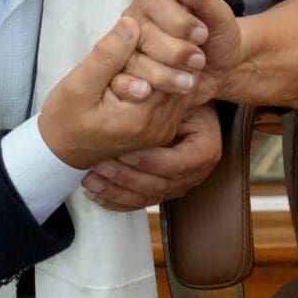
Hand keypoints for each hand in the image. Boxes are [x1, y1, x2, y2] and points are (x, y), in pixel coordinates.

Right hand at [38, 18, 193, 169]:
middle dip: (172, 50)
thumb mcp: (78, 85)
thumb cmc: (66, 118)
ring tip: (151, 44)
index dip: (165, 41)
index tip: (150, 25)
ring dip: (172, 62)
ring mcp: (165, 129)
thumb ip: (107, 56)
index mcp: (142, 118)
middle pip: (185, 76)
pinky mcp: (164, 128)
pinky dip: (169, 75)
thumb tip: (132, 23)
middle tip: (154, 31)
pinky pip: (178, 95)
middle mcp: (161, 126)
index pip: (173, 68)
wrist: (62, 151)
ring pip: (186, 83)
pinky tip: (152, 63)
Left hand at [83, 104, 224, 210]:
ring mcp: (180, 185)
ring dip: (117, 191)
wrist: (179, 102)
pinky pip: (139, 203)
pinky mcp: (162, 192)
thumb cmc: (175, 95)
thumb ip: (162, 102)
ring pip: (148, 197)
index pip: (178, 163)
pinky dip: (116, 201)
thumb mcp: (175, 94)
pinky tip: (95, 193)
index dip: (149, 161)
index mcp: (205, 148)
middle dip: (127, 177)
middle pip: (162, 184)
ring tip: (91, 179)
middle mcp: (196, 172)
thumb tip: (142, 99)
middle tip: (100, 166)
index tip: (123, 152)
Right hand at [104, 0, 220, 106]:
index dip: (180, 24)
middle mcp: (134, 20)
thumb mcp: (219, 14)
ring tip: (189, 79)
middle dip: (176, 53)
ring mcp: (127, 49)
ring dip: (166, 75)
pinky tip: (159, 93)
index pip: (154, 6)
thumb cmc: (219, 35)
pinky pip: (123, 83)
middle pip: (144, 37)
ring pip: (135, 63)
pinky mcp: (129, 75)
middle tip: (199, 60)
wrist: (223, 67)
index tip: (202, 34)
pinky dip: (143, 90)